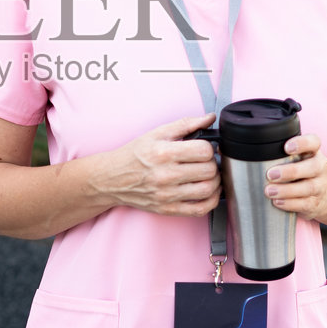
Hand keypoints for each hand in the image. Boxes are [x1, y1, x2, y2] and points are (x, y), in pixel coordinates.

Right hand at [90, 113, 220, 217]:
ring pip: (208, 190)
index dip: (209, 148)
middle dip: (213, 163)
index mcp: (163, 153)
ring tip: (208, 175)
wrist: (111, 178)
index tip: (204, 148)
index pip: (204, 151)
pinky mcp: (168, 209)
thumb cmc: (134, 155)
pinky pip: (200, 209)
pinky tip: (209, 192)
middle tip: (207, 161)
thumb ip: (185, 124)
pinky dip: (212, 201)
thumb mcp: (156, 133)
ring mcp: (167, 195)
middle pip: (209, 170)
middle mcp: (165, 175)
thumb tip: (210, 118)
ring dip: (215, 181)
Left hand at [264, 133, 326, 220]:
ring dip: (287, 190)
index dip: (302, 143)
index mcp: (313, 152)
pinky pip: (305, 204)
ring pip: (309, 187)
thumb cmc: (300, 173)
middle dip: (291, 171)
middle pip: (313, 167)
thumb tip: (243, 151)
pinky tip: (277, 202)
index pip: (314, 142)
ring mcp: (320, 186)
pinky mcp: (315, 203)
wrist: (323, 196)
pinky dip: (290, 204)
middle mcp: (319, 168)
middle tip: (270, 174)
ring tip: (269, 191)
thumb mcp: (295, 159)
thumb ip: (277, 153)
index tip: (286, 147)